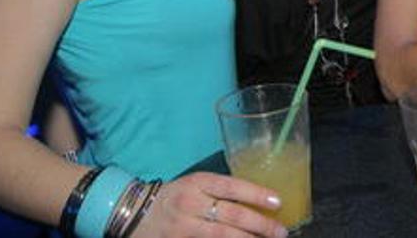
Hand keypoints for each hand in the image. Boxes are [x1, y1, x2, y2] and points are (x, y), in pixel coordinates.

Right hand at [133, 171, 287, 237]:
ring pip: (221, 236)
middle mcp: (190, 203)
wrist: (135, 212)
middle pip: (231, 215)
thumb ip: (220, 191)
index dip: (256, 194)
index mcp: (197, 183)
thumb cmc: (175, 196)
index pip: (231, 187)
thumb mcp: (195, 185)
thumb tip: (257, 200)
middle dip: (259, 224)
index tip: (277, 201)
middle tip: (280, 231)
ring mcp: (183, 227)